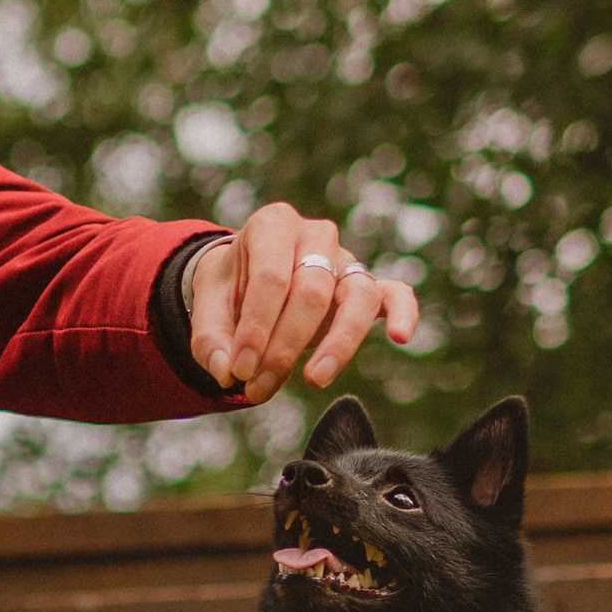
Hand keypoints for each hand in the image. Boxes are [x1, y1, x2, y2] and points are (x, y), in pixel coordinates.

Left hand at [187, 202, 420, 406]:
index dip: (255, 329)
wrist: (248, 276)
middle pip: (312, 291)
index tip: (239, 370)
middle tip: (259, 386)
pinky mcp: (367, 285)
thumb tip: (226, 370)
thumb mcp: (208, 301)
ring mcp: (345, 258)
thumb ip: (210, 336)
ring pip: (357, 295)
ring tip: (314, 379)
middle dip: (284, 346)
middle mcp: (315, 235)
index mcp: (273, 225)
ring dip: (337, 344)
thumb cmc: (231, 285)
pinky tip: (400, 336)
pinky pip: (395, 293)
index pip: (271, 278)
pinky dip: (403, 312)